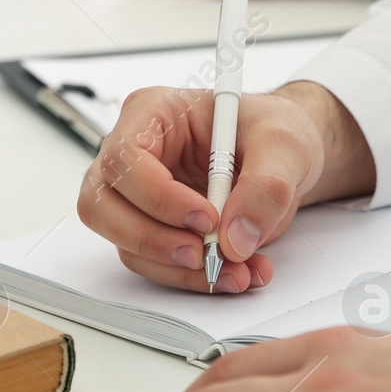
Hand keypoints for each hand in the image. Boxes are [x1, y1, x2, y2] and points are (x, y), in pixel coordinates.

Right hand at [77, 82, 374, 293]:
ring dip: (182, 269)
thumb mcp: (284, 144)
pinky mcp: (155, 230)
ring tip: (239, 270)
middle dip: (154, 241)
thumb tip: (236, 237)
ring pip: (127, 245)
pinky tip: (239, 271)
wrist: (287, 159)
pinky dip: (195, 278)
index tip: (207, 219)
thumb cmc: (274, 131)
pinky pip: (157, 264)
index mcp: (153, 113)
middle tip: (206, 254)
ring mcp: (139, 196)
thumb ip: (266, 187)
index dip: (158, 196)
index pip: (124, 157)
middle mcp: (135, 155)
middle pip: (103, 206)